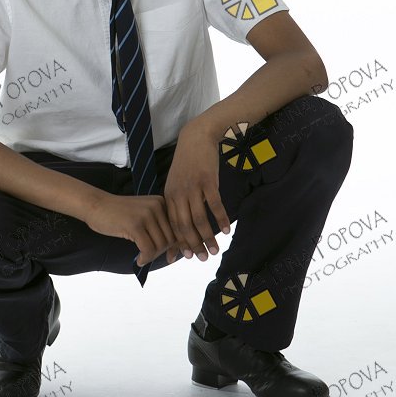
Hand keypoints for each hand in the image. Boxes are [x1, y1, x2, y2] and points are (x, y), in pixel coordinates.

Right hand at [83, 192, 177, 267]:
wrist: (95, 205)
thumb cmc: (118, 214)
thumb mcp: (143, 216)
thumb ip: (159, 228)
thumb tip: (175, 254)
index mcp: (161, 202)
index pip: (177, 229)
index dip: (175, 246)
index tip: (170, 258)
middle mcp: (157, 206)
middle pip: (171, 238)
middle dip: (162, 252)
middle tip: (150, 257)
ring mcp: (146, 215)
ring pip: (161, 245)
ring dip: (152, 256)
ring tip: (142, 257)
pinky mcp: (135, 225)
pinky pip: (148, 249)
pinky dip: (145, 259)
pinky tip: (138, 260)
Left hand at [161, 122, 230, 262]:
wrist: (196, 138)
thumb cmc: (188, 163)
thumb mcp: (177, 182)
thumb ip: (178, 201)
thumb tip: (183, 224)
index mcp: (169, 196)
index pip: (172, 225)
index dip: (179, 242)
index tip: (187, 256)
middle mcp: (178, 194)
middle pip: (184, 226)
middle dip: (194, 244)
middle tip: (202, 259)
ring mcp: (193, 187)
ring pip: (199, 218)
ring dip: (208, 237)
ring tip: (216, 250)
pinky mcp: (207, 181)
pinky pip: (214, 205)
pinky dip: (221, 219)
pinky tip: (226, 230)